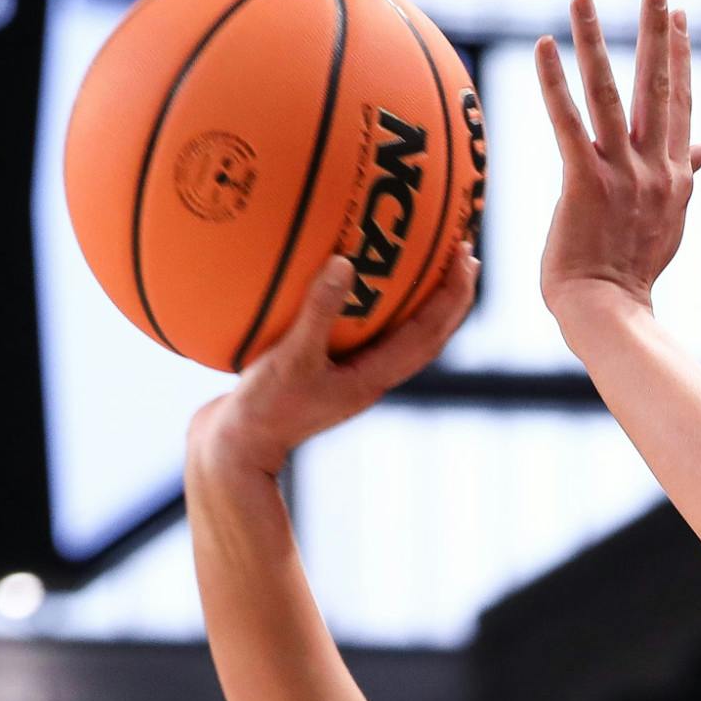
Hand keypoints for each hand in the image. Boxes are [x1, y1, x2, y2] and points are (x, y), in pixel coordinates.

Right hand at [187, 247, 479, 474]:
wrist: (235, 452)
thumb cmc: (263, 412)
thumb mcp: (289, 360)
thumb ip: (317, 313)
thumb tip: (345, 263)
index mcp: (374, 377)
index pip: (430, 333)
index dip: (453, 295)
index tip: (465, 254)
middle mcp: (372, 377)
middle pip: (428, 334)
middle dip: (449, 293)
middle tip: (462, 248)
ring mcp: (351, 376)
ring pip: (400, 334)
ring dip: (418, 298)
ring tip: (424, 259)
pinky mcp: (327, 372)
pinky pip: (361, 332)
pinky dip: (368, 306)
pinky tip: (347, 278)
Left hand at [534, 0, 700, 322]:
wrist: (609, 312)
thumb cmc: (631, 271)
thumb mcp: (671, 219)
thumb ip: (689, 175)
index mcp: (674, 175)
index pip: (679, 103)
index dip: (679, 57)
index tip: (678, 16)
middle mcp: (654, 168)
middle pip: (658, 86)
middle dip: (656, 30)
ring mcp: (621, 174)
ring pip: (611, 93)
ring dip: (596, 40)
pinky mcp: (584, 183)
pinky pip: (567, 123)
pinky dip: (555, 82)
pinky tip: (545, 45)